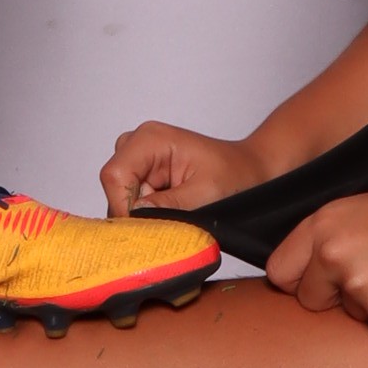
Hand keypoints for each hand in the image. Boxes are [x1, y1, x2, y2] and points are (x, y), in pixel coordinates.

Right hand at [100, 119, 267, 218]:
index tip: (146, 228)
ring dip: (144, 214)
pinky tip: (174, 213)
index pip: (115, 176)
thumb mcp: (206, 194)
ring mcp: (141, 161)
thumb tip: (136, 216)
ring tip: (178, 214)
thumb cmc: (237, 174)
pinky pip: (134, 203)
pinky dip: (150, 215)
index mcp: (151, 139)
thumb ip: (169, 205)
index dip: (124, 206)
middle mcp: (140, 145)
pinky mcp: (146, 177)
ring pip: (122, 199)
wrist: (253, 172)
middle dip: (136, 212)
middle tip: (170, 221)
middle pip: (115, 188)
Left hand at [265, 187, 367, 336]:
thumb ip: (330, 238)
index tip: (317, 282)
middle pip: (308, 300)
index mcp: (322, 223)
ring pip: (348, 315)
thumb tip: (306, 274)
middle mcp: (331, 254)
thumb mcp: (363, 211)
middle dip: (333, 298)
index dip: (299, 280)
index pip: (280, 270)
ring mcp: (357, 286)